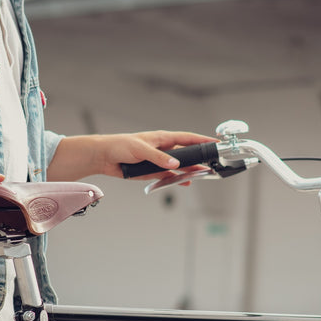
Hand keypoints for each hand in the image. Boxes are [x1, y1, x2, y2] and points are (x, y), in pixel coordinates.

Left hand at [47, 131, 217, 181]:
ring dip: (190, 171)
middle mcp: (163, 149)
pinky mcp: (152, 172)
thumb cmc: (120, 145)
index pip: (188, 138)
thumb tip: (175, 165)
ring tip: (203, 175)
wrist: (104, 156)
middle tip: (213, 163)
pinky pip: (169, 177)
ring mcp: (159, 161)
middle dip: (200, 159)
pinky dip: (177, 180)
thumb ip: (159, 158)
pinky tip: (185, 183)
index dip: (202, 140)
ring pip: (179, 167)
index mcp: (162, 138)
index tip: (215, 143)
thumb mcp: (141, 149)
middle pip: (187, 154)